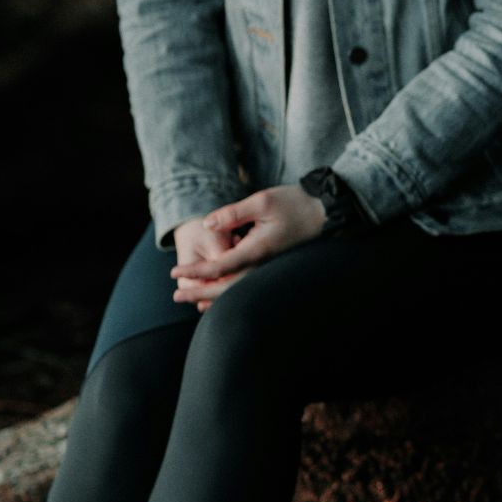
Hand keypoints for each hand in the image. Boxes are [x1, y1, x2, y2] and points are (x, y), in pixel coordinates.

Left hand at [169, 185, 327, 305]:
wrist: (327, 212)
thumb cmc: (295, 203)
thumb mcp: (262, 201)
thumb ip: (232, 214)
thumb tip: (206, 225)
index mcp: (257, 250)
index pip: (219, 267)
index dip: (195, 272)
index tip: (175, 273)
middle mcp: (263, 264)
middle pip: (227, 287)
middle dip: (200, 293)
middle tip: (176, 297)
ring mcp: (270, 268)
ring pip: (238, 290)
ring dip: (215, 297)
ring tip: (194, 301)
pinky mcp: (274, 266)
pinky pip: (248, 285)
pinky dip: (231, 291)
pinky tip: (222, 291)